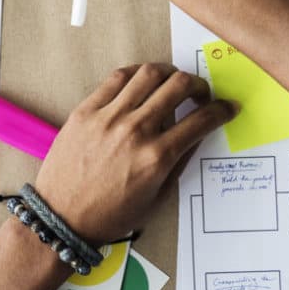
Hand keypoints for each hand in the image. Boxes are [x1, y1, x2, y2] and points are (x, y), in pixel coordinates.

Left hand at [36, 64, 230, 240]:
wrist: (62, 216)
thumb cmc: (110, 214)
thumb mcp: (157, 198)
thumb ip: (179, 163)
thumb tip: (195, 135)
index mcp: (157, 157)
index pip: (201, 120)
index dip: (221, 110)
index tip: (226, 107)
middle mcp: (136, 131)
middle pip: (179, 86)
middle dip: (198, 85)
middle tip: (199, 93)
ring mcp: (109, 117)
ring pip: (149, 73)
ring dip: (169, 73)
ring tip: (171, 83)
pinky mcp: (86, 110)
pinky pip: (116, 78)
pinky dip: (136, 74)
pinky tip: (141, 82)